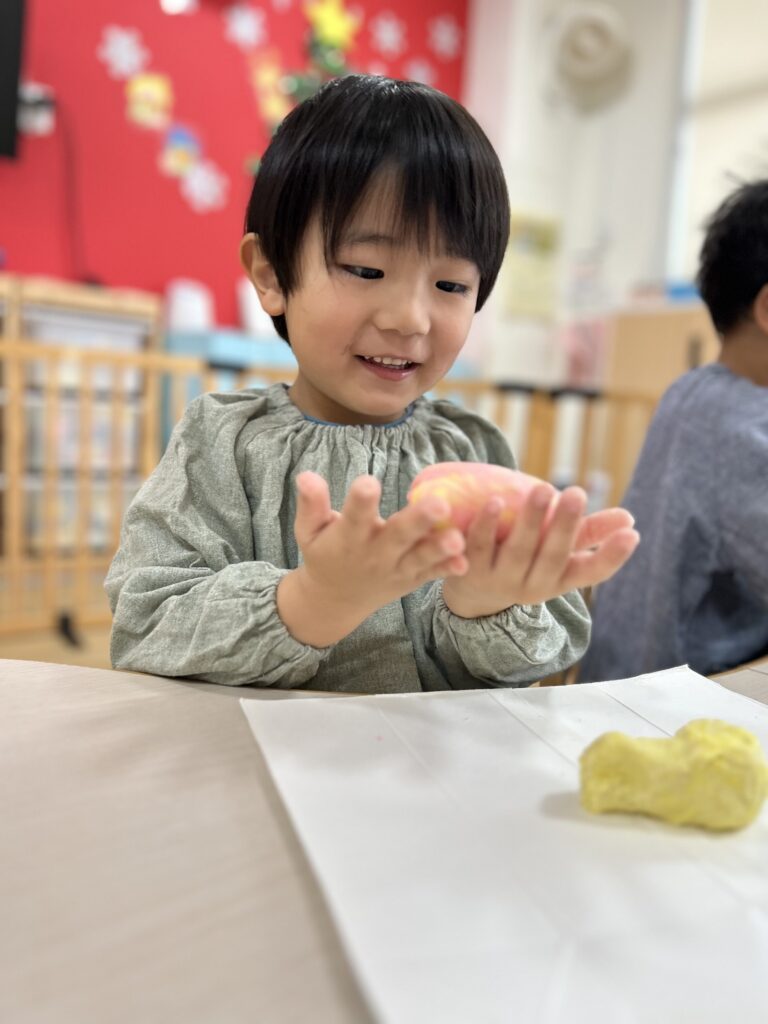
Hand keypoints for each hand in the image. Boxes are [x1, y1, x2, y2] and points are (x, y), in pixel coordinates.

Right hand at [277, 471, 468, 645]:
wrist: (336, 599)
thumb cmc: (324, 554)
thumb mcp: (308, 532)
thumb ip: (311, 505)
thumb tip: (305, 475)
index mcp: (348, 538)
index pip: (354, 517)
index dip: (360, 501)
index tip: (367, 482)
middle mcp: (375, 553)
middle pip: (398, 536)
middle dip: (418, 521)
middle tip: (439, 505)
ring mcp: (396, 568)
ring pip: (420, 557)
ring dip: (439, 548)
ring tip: (458, 539)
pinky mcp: (412, 578)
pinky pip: (431, 573)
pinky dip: (447, 569)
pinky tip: (465, 562)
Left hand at [442, 483, 638, 618]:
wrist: (474, 594)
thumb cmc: (528, 562)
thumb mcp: (559, 554)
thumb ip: (590, 533)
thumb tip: (629, 520)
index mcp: (560, 580)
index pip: (592, 572)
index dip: (612, 556)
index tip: (632, 535)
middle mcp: (532, 585)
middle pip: (552, 557)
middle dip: (565, 526)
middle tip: (577, 493)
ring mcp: (500, 580)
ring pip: (517, 551)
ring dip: (530, 520)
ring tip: (543, 489)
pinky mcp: (469, 570)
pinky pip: (479, 547)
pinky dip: (487, 525)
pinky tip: (494, 500)